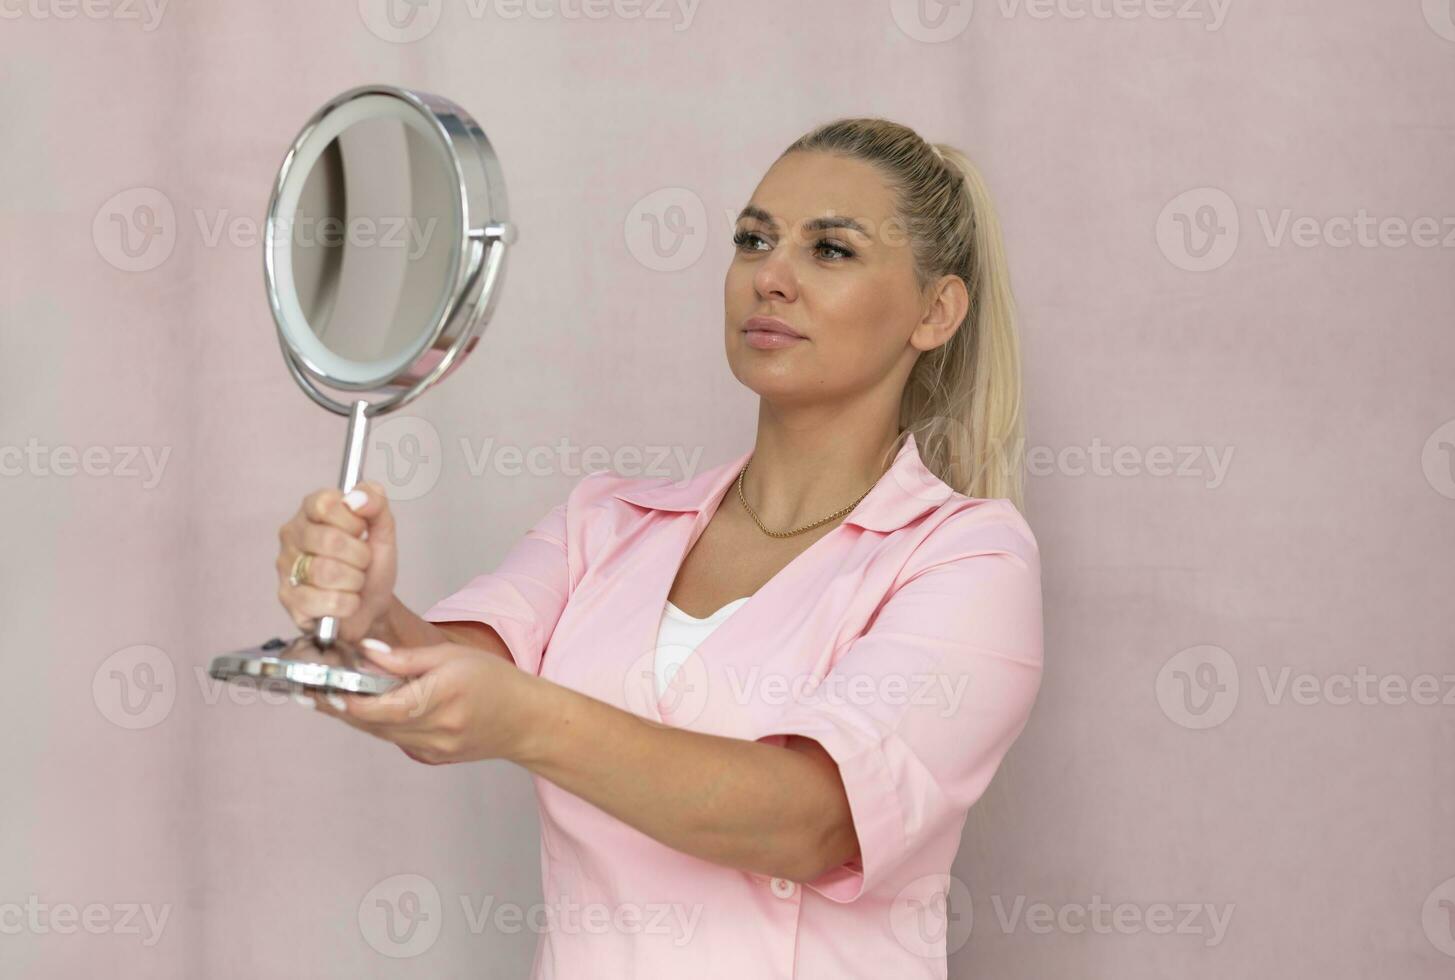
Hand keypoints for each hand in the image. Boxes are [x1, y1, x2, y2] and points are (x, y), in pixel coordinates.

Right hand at [276, 481, 396, 643]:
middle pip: (329, 540)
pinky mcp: (288, 599)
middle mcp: (292, 535)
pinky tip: (347, 601)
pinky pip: (326, 601)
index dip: (353, 521)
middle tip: (363, 562)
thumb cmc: (371, 565)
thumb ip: (376, 503)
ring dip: (355, 581)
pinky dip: (348, 604)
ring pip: (327, 572)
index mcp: (311, 511)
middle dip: (360, 556)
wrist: (372, 606)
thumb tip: (357, 498)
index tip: (361, 531)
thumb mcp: (383, 530)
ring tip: (354, 582)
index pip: (325, 504)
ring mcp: (286, 567)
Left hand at [308, 638, 541, 765]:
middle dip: (340, 705)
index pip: (381, 707)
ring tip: (328, 694)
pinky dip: (376, 723)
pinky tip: (363, 708)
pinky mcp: (429, 757)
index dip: (346, 699)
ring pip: (378, 733)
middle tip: (312, 687)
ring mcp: (431, 749)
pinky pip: (393, 739)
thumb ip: (406, 657)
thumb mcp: (452, 656)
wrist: (525, 721)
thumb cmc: (496, 683)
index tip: (323, 684)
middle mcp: (434, 730)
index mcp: (441, 699)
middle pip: (372, 722)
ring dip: (353, 716)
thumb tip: (366, 652)